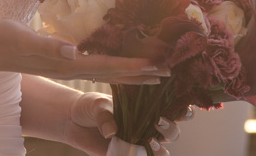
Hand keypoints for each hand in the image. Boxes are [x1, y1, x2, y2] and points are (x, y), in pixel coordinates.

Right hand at [0, 20, 168, 84]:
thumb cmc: (3, 39)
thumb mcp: (22, 38)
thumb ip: (46, 45)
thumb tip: (73, 50)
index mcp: (66, 64)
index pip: (106, 67)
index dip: (132, 67)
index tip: (155, 67)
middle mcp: (71, 70)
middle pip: (113, 75)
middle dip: (140, 75)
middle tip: (168, 74)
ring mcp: (68, 69)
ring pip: (107, 75)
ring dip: (131, 75)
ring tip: (154, 75)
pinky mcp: (64, 65)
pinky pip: (97, 69)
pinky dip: (115, 69)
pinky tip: (124, 66)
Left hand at [66, 91, 186, 155]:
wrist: (72, 121)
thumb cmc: (89, 106)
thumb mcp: (96, 105)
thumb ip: (105, 116)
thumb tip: (111, 133)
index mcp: (146, 108)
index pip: (173, 108)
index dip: (183, 110)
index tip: (181, 109)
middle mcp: (146, 126)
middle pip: (173, 132)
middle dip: (171, 129)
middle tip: (158, 123)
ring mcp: (138, 143)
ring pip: (161, 151)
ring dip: (161, 150)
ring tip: (149, 142)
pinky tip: (140, 155)